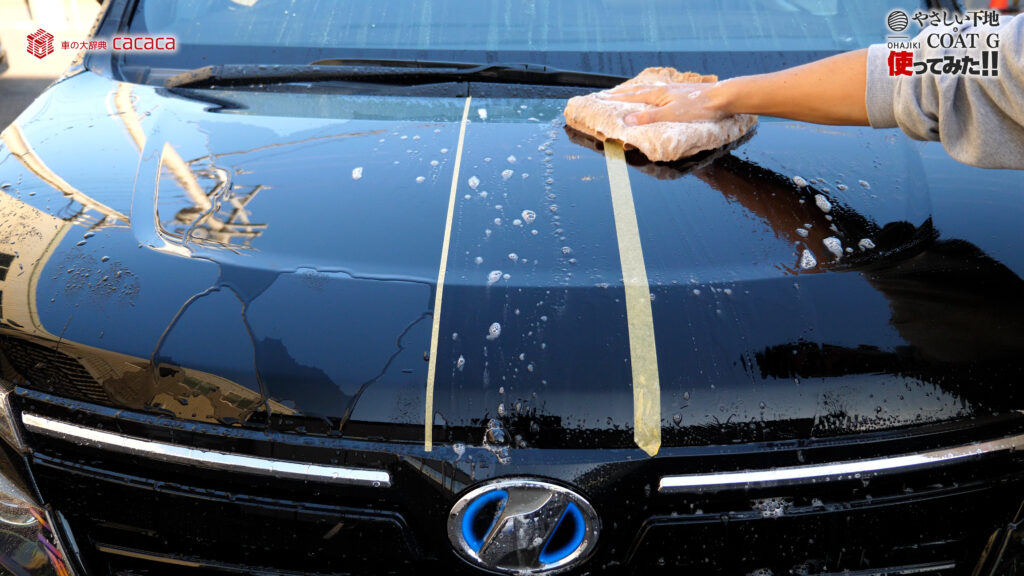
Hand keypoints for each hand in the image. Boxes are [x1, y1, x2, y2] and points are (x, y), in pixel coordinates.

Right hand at [604, 82, 726, 124]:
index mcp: (658, 95)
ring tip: (627, 92)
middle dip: (622, 94)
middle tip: (609, 94)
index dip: (616, 99)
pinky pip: (658, 91)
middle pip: (638, 91)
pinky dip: (649, 93)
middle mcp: (663, 90)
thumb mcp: (671, 115)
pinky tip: (654, 95)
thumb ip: (649, 118)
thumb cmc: (698, 107)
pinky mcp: (681, 92)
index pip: (632, 97)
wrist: (722, 97)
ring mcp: (672, 90)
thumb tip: (628, 119)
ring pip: (648, 90)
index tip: (602, 99)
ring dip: (635, 92)